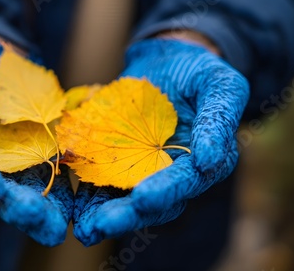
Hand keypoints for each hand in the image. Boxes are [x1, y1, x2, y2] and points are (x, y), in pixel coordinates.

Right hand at [0, 38, 72, 245]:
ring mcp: (19, 165)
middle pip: (1, 195)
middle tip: (32, 214)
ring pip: (31, 194)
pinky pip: (57, 176)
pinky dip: (66, 194)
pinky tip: (78, 210)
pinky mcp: (45, 154)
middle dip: (16, 207)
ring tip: (56, 228)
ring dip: (43, 212)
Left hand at [73, 37, 248, 245]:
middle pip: (151, 203)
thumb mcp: (220, 85)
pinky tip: (73, 211)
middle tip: (103, 226)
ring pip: (123, 199)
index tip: (143, 199)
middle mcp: (171, 174)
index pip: (184, 181)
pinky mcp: (116, 161)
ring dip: (102, 215)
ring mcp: (141, 170)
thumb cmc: (198, 72)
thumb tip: (211, 159)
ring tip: (85, 230)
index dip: (166, 190)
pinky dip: (87, 197)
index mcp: (203, 163)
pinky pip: (100, 182)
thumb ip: (218, 119)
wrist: (165, 63)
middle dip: (127, 215)